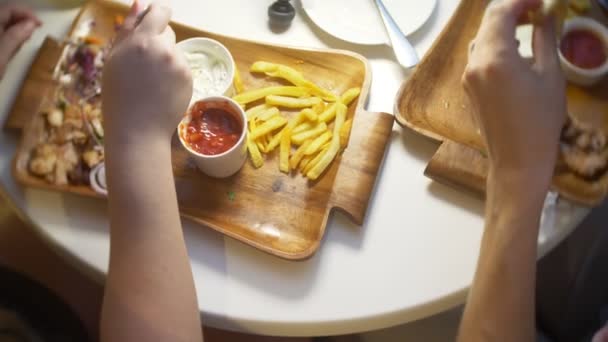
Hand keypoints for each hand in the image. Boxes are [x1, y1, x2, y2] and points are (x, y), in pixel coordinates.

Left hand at [0, 4, 40, 78]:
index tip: (40, 24)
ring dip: (12, 27)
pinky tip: (11, 44)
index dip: (25, 13)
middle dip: (19, 19)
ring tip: (25, 37)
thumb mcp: (1, 56)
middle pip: (2, 14)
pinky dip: (5, 36)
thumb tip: (31, 24)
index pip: (7, 9)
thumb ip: (15, 37)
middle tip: (34, 31)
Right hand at [102, 2, 191, 144]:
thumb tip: (141, 3)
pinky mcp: (189, 77)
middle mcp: (164, 48)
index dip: (158, 15)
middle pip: (168, 32)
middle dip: (158, 42)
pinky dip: (174, 75)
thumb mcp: (115, 58)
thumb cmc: (119, 95)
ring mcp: (179, 64)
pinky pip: (182, 68)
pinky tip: (162, 89)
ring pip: (175, 52)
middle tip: (144, 66)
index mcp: (142, 40)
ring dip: (166, 60)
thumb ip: (129, 28)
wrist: (137, 128)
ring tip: (151, 82)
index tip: (155, 22)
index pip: (160, 12)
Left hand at [462, 0, 566, 193]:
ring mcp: (467, 77)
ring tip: (529, 27)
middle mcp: (474, 64)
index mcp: (494, 57)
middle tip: (538, 10)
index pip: (500, 12)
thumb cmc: (540, 120)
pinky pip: (478, 57)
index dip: (521, 1)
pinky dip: (494, 46)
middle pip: (487, 23)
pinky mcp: (467, 88)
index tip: (541, 1)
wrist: (516, 160)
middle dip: (512, 11)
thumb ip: (544, 38)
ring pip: (480, 39)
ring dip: (502, 28)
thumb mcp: (549, 74)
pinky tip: (514, 51)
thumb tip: (545, 15)